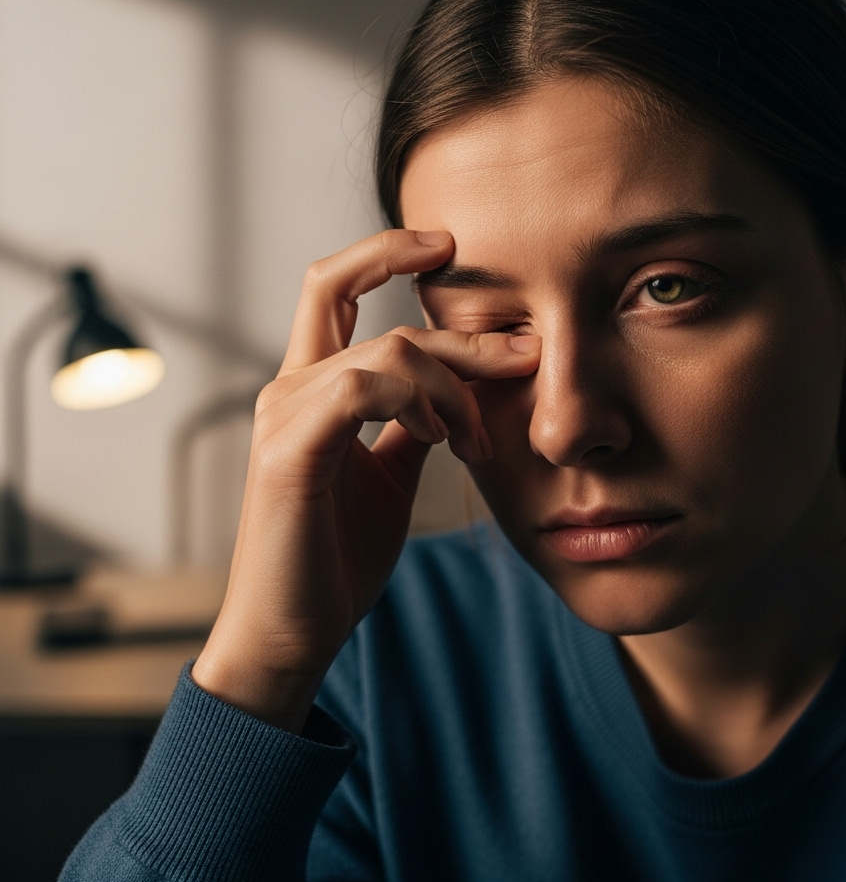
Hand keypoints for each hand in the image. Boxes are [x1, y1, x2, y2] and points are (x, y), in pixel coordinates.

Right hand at [191, 229, 540, 731]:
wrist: (295, 632)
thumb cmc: (337, 556)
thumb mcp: (389, 476)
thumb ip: (410, 427)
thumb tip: (452, 395)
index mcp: (310, 389)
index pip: (332, 286)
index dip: (384, 252)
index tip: (448, 249)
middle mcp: (289, 390)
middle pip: (375, 313)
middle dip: (461, 335)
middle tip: (525, 358)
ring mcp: (285, 417)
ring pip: (386, 352)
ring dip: (451, 388)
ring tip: (475, 441)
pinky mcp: (290, 452)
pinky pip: (363, 388)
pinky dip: (417, 403)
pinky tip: (441, 438)